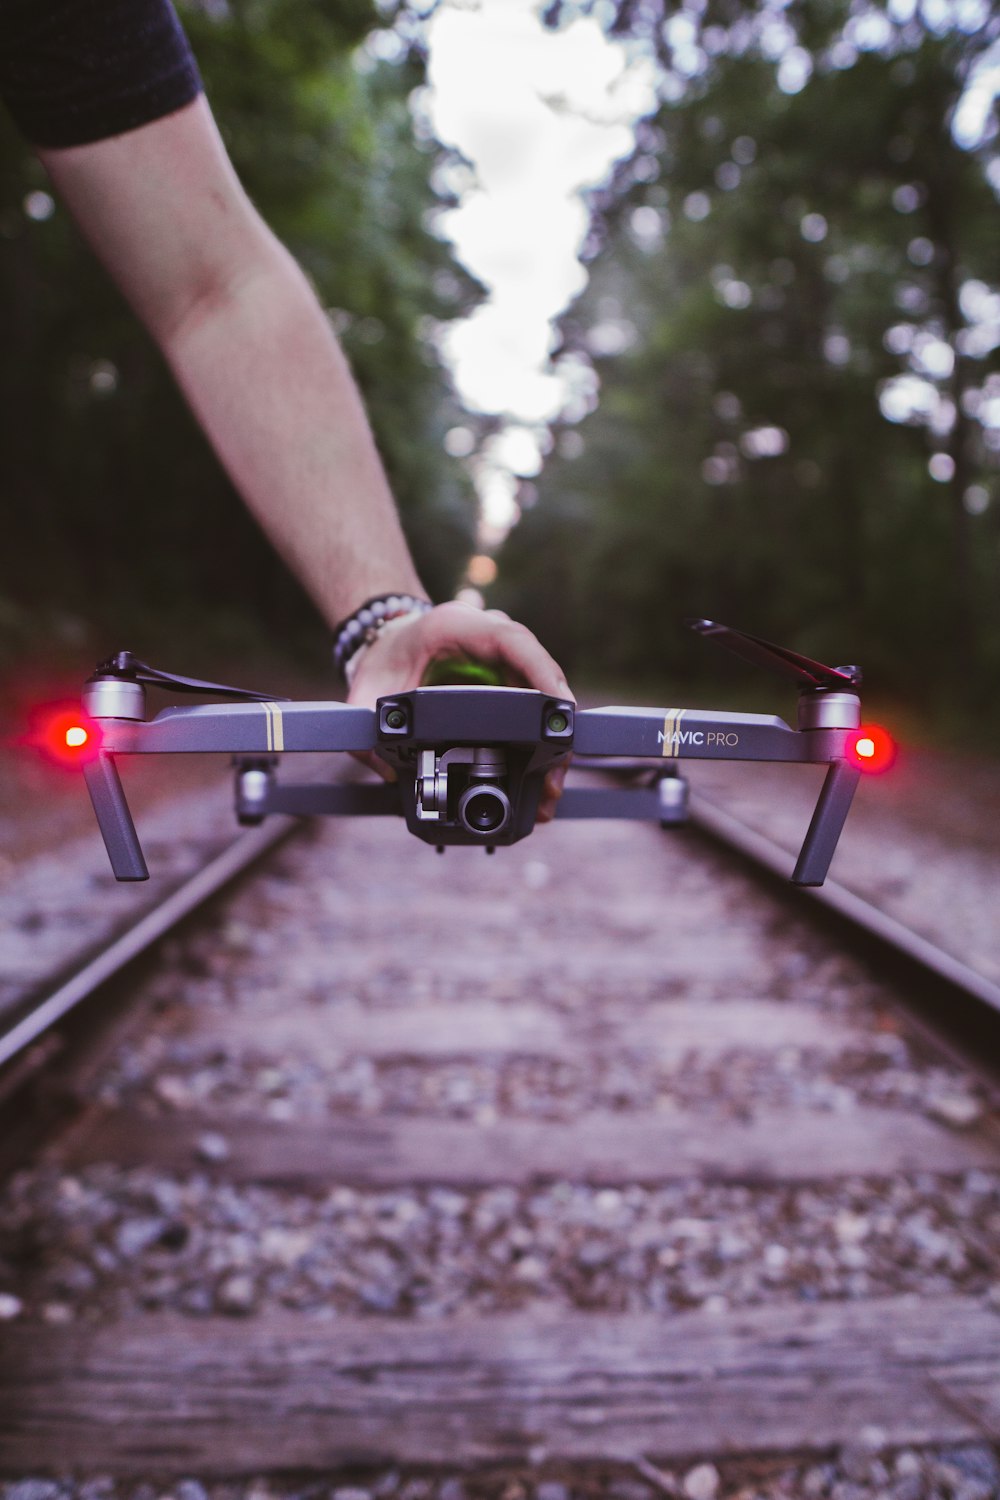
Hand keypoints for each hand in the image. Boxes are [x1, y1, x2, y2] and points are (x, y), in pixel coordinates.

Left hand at [346, 600, 572, 821]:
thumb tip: (385, 767)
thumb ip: (365, 723)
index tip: (558, 706)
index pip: (511, 640)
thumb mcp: (368, 686)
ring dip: (554, 739)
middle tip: (554, 771)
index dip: (540, 671)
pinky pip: (536, 705)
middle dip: (554, 724)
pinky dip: (543, 739)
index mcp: (458, 625)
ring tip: (550, 786)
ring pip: (545, 693)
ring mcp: (506, 658)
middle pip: (540, 674)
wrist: (392, 642)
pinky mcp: (512, 679)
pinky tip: (544, 775)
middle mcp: (492, 636)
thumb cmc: (387, 656)